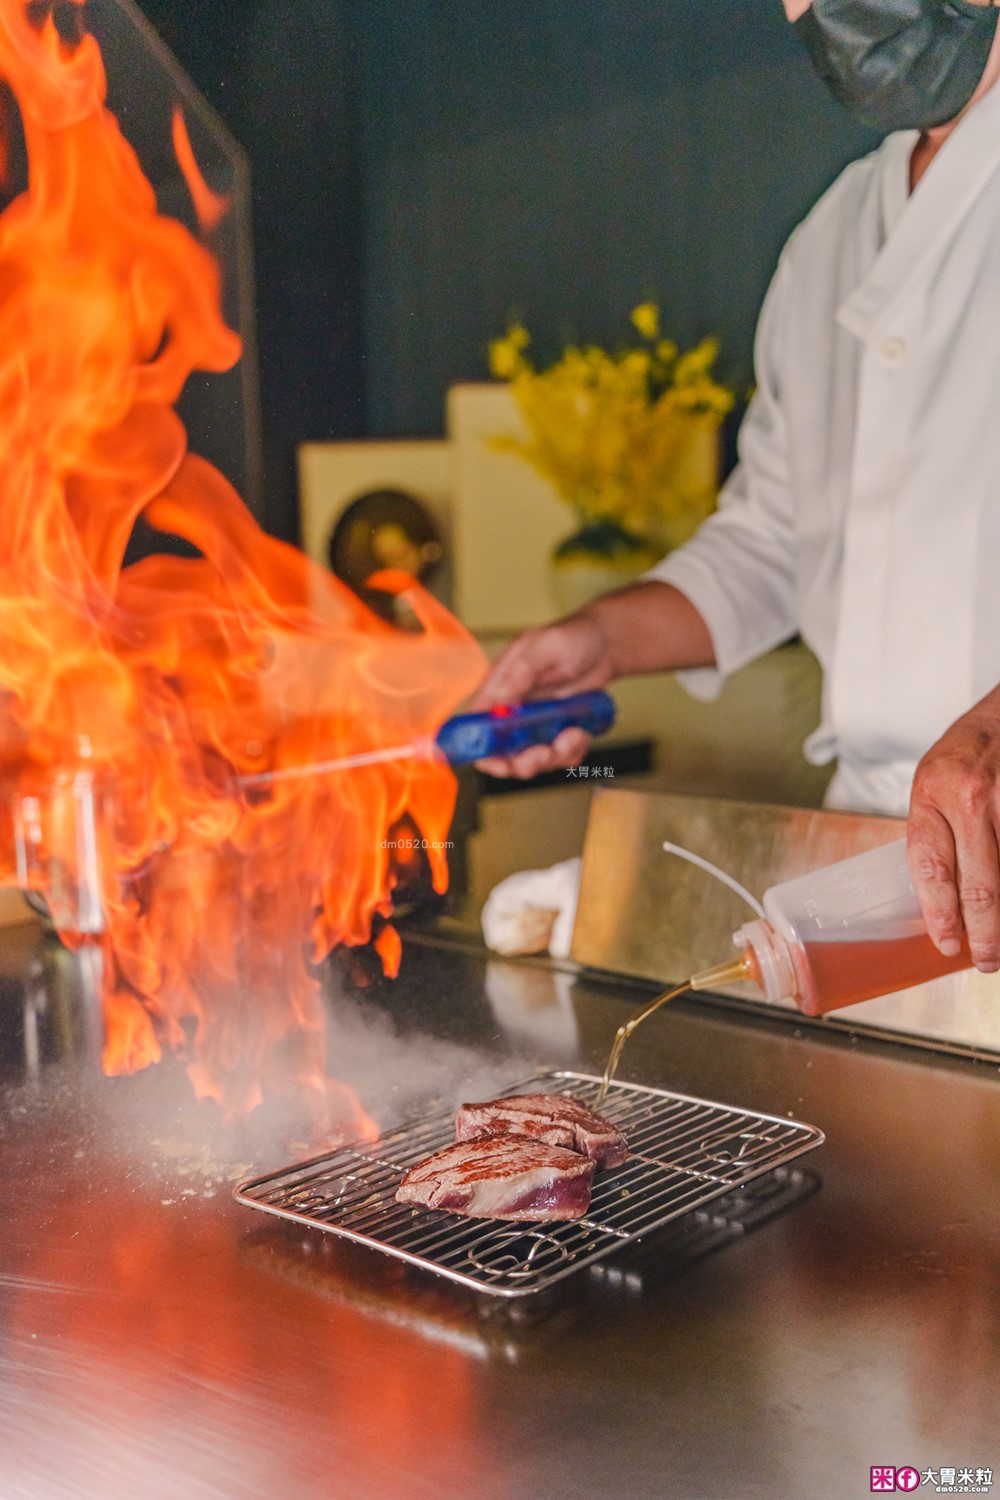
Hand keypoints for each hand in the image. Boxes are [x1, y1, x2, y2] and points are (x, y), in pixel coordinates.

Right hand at [468, 610, 613, 777]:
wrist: (605, 645)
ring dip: (554, 756)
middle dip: (523, 762)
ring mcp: (535, 725)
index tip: (500, 761)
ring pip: (533, 760)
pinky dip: (573, 751)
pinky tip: (582, 731)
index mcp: (498, 688)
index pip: (475, 725)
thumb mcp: (546, 646)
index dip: (480, 749)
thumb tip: (498, 697)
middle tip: (545, 752)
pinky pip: (560, 756)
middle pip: (502, 754)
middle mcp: (512, 711)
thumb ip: (522, 671)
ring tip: (574, 734)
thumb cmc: (572, 637)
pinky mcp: (557, 733)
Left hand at [907, 687, 999, 971]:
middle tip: (984, 960)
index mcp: (932, 791)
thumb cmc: (970, 749)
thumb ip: (935, 830)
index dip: (938, 913)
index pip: (931, 866)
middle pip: (979, 885)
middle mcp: (971, 796)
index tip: (946, 943)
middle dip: (984, 933)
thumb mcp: (934, 779)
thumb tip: (938, 895)